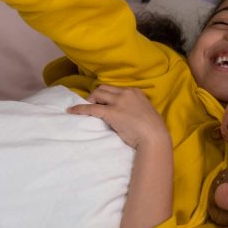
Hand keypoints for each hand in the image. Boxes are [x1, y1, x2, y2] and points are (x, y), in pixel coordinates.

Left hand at [70, 85, 173, 227]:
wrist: (155, 139)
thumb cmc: (155, 130)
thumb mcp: (148, 113)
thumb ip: (138, 108)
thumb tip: (130, 112)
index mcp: (136, 92)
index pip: (116, 89)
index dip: (107, 95)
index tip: (103, 101)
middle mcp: (126, 94)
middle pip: (104, 88)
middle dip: (96, 95)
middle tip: (92, 104)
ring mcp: (119, 102)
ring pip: (97, 94)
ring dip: (90, 99)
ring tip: (85, 108)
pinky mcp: (111, 112)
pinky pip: (91, 108)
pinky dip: (80, 108)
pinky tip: (72, 111)